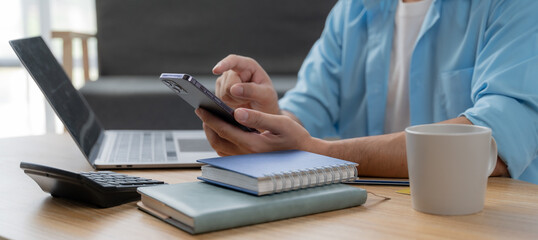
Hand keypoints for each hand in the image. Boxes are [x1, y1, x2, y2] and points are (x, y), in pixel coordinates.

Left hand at [195, 108, 316, 155]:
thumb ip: (259, 118)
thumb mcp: (281, 123)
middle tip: (202, 110)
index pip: (224, 130)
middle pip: (217, 140)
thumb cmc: (296, 138)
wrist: (305, 154)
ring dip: (212, 133)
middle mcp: (246, 155)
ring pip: (220, 148)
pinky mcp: (247, 162)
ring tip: (209, 119)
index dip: (210, 118)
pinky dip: (220, 141)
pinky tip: (221, 130)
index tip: (200, 107)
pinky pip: (226, 153)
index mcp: (252, 144)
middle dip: (207, 125)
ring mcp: (246, 160)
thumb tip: (237, 112)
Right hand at [213, 54, 279, 114]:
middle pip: (227, 84)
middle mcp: (234, 71)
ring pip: (222, 94)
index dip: (224, 64)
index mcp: (248, 66)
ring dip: (234, 101)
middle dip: (238, 95)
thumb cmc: (267, 100)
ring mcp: (225, 81)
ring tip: (245, 100)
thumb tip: (233, 88)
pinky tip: (238, 104)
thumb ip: (252, 90)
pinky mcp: (220, 91)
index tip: (216, 70)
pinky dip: (229, 105)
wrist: (263, 112)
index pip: (233, 61)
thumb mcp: (266, 95)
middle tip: (249, 98)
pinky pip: (219, 100)